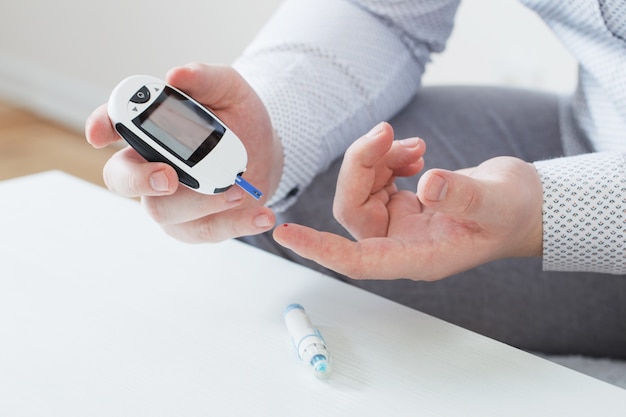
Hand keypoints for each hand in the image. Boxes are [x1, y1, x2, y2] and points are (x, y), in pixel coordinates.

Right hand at [85, 63, 282, 241]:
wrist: (265, 153)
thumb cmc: (238, 119)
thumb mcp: (228, 90)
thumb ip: (204, 79)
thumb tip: (177, 75)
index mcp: (148, 129)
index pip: (113, 123)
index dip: (101, 126)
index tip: (100, 133)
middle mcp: (148, 166)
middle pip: (120, 178)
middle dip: (139, 179)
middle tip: (169, 176)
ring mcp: (167, 200)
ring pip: (164, 210)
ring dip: (201, 202)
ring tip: (237, 190)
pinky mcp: (193, 226)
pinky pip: (206, 230)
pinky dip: (236, 224)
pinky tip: (261, 215)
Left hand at [273, 122, 543, 280]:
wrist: (522, 202)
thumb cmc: (514, 211)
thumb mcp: (498, 202)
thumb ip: (464, 196)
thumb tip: (428, 184)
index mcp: (420, 257)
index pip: (358, 262)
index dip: (322, 250)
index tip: (286, 235)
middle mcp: (401, 244)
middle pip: (354, 210)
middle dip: (362, 165)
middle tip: (388, 132)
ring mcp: (399, 224)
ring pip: (361, 190)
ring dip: (377, 157)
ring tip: (413, 144)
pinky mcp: (401, 204)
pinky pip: (375, 178)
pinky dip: (387, 157)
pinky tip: (413, 150)